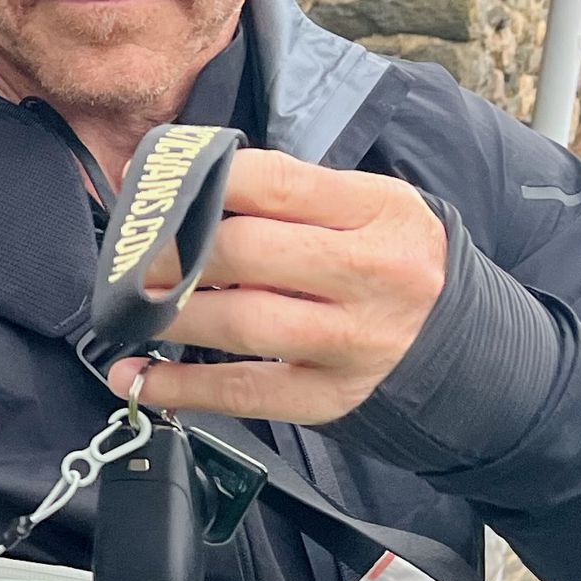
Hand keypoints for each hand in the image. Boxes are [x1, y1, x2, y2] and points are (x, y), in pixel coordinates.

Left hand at [104, 150, 447, 425]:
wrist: (452, 338)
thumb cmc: (385, 259)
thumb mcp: (362, 208)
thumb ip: (286, 197)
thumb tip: (177, 190)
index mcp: (379, 210)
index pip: (274, 183)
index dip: (202, 183)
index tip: (154, 188)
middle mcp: (373, 274)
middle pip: (247, 253)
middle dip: (173, 254)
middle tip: (132, 258)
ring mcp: (352, 341)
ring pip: (240, 323)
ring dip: (168, 317)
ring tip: (128, 311)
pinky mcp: (330, 397)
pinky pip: (242, 392)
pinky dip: (179, 388)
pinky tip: (137, 378)